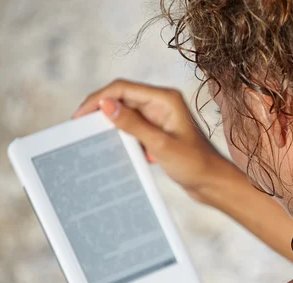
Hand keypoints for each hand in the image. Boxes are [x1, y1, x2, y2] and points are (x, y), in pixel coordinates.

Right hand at [72, 79, 236, 202]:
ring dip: (110, 124)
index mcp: (166, 99)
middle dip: (101, 110)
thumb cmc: (195, 164)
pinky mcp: (158, 132)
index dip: (99, 99)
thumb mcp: (160, 145)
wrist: (213, 183)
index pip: (123, 88)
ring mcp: (160, 118)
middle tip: (79, 127)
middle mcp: (162, 104)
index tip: (80, 115)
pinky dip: (121, 136)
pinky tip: (111, 147)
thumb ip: (133, 124)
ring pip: (126, 114)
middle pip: (122, 98)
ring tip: (90, 137)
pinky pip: (133, 128)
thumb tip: (105, 106)